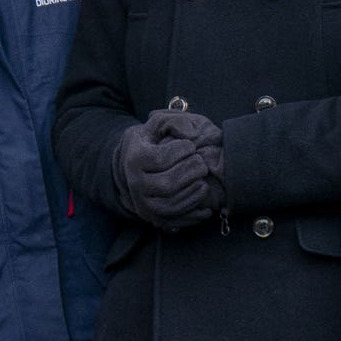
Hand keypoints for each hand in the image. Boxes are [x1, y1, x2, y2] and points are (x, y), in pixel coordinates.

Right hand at [112, 110, 225, 228]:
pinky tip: (205, 200)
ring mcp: (145, 205)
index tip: (190, 146)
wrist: (136, 169)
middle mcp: (136, 185)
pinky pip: (179, 220)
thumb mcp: (156, 125)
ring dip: (196, 191)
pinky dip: (197, 212)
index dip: (182, 150)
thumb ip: (173, 120)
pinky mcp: (157, 220)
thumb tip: (191, 135)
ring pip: (173, 204)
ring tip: (202, 178)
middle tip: (200, 162)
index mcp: (134, 161)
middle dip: (191, 171)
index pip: (162, 158)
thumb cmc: (150, 143)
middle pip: (169, 184)